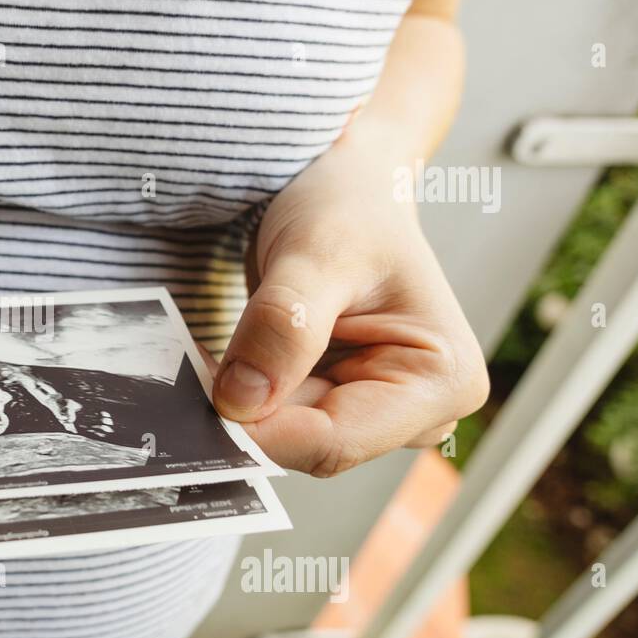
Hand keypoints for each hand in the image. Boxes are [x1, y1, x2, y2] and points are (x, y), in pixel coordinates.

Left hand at [211, 148, 488, 476]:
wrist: (343, 191)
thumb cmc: (349, 209)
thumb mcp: (315, 254)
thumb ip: (282, 327)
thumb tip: (241, 402)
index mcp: (441, 381)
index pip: (337, 441)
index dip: (264, 430)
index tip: (204, 401)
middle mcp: (418, 411)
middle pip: (309, 445)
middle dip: (250, 414)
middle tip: (195, 370)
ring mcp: (376, 412)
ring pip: (286, 437)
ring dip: (242, 403)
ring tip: (217, 353)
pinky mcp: (337, 404)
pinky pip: (277, 419)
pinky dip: (244, 394)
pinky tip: (226, 363)